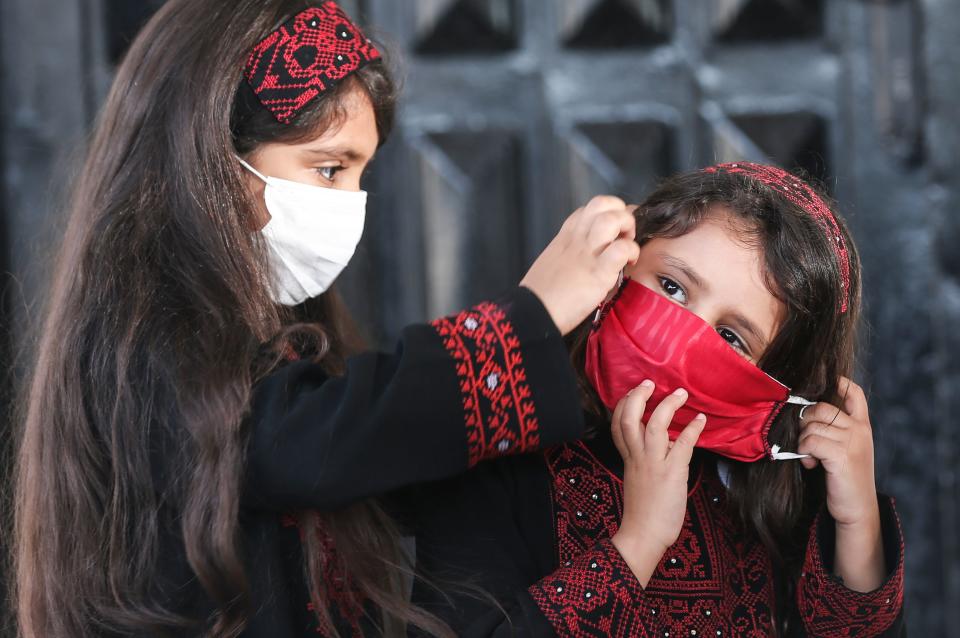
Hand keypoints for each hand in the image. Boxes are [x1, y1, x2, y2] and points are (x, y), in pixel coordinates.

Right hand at [520, 196, 638, 334]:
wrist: (532, 313)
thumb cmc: (539, 296)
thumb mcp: (550, 264)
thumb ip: (567, 255)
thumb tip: (581, 261)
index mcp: (564, 238)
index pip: (587, 209)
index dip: (605, 214)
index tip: (612, 231)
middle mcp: (577, 239)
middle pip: (602, 203)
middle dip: (621, 213)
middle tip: (624, 235)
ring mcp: (588, 253)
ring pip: (614, 218)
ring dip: (628, 227)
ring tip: (628, 244)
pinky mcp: (599, 272)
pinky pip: (622, 249)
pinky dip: (631, 252)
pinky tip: (629, 263)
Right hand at [610, 382, 705, 586]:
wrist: (643, 535)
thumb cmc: (643, 512)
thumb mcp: (640, 480)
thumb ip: (647, 460)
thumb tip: (667, 442)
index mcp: (628, 458)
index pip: (618, 424)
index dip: (624, 404)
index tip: (633, 392)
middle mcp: (637, 457)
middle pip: (629, 418)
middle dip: (638, 397)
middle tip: (649, 383)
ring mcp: (653, 463)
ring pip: (655, 425)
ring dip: (668, 406)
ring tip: (680, 393)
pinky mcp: (671, 473)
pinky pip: (682, 444)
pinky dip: (692, 429)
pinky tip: (701, 420)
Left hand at [797, 377, 878, 527]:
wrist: (858, 508)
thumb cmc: (846, 477)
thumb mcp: (846, 448)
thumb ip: (835, 430)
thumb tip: (804, 412)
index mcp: (862, 425)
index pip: (855, 394)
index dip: (840, 383)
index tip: (827, 383)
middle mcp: (860, 430)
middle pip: (821, 407)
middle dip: (805, 421)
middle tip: (806, 440)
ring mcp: (852, 442)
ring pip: (812, 426)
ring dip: (803, 441)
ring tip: (810, 456)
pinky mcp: (841, 456)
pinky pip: (810, 441)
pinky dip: (803, 452)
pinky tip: (811, 463)